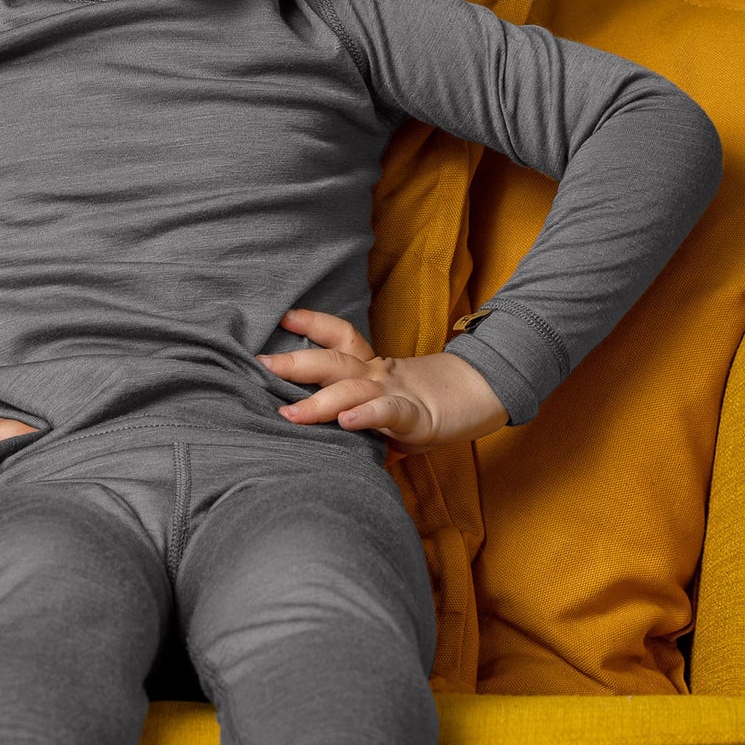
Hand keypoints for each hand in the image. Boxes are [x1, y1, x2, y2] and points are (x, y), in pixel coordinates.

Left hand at [257, 308, 510, 456]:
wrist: (483, 397)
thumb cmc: (429, 404)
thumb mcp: (386, 405)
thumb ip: (357, 411)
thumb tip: (319, 428)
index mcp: (371, 367)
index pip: (339, 338)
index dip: (312, 324)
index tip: (283, 317)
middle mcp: (378, 374)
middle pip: (332, 362)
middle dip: (295, 363)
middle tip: (261, 364)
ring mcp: (396, 393)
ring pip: (352, 389)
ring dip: (318, 402)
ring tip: (290, 412)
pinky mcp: (417, 416)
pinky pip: (388, 413)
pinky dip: (366, 416)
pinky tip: (347, 422)